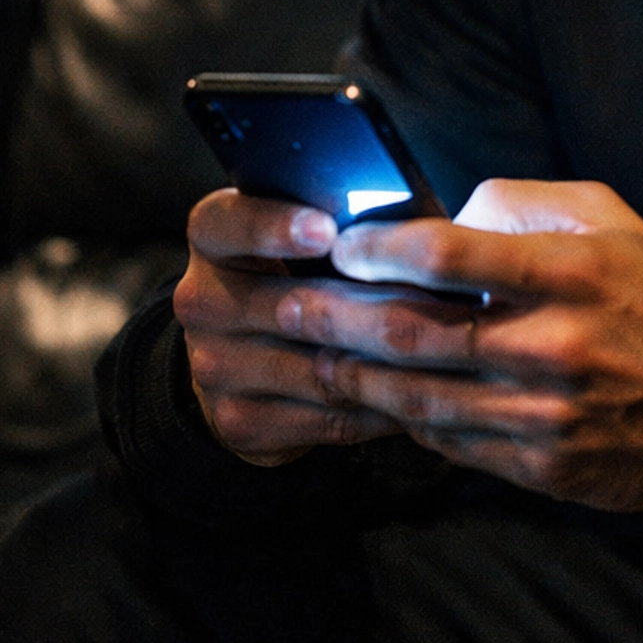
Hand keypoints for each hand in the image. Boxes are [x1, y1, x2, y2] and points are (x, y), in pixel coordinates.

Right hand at [175, 188, 413, 465]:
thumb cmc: (294, 275)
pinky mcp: (237, 421)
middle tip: (431, 302)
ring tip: (442, 350)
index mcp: (213, 237)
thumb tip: (418, 221)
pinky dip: (378, 407)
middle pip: (285, 305)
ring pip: (314, 368)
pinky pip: (326, 417)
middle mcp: (200, 300)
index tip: (328, 230)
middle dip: (363, 307)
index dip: (277, 226)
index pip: (229, 222)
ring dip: (382, 363)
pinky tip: (418, 393)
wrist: (242, 358)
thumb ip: (340, 222)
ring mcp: (212, 365)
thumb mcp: (300, 234)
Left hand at [273, 179, 642, 509]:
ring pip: (419, 400)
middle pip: (414, 335)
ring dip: (352, 379)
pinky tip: (376, 398)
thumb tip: (445, 215)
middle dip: (336, 319)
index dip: (378, 250)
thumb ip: (521, 206)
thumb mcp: (610, 219)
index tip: (339, 244)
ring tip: (307, 356)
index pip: (447, 256)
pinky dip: (407, 421)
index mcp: (571, 274)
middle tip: (285, 304)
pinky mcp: (543, 471)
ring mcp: (547, 417)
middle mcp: (555, 348)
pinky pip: (451, 445)